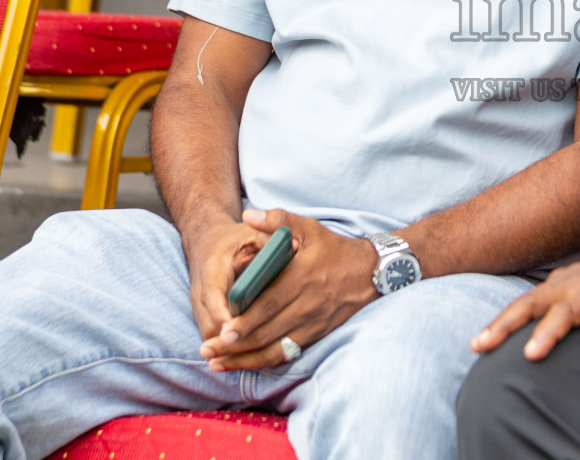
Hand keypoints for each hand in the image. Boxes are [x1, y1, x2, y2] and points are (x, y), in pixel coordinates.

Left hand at [199, 208, 377, 370]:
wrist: (370, 273)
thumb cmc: (334, 249)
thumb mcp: (309, 228)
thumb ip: (278, 221)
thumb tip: (248, 215)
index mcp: (301, 278)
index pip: (269, 304)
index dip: (246, 320)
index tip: (223, 331)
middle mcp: (306, 304)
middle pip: (267, 330)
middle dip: (236, 344)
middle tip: (209, 351)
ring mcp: (311, 323)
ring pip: (274, 347)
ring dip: (245, 358)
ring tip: (218, 363)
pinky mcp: (315, 334)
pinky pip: (287, 352)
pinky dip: (264, 361)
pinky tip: (245, 364)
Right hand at [470, 243, 579, 380]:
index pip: (568, 312)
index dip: (548, 332)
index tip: (530, 354)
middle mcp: (573, 283)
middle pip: (533, 303)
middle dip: (506, 324)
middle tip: (482, 346)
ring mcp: (561, 282)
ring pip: (524, 300)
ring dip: (499, 320)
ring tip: (477, 345)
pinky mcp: (556, 285)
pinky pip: (527, 299)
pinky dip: (507, 315)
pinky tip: (491, 334)